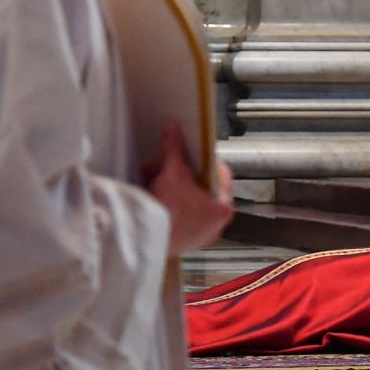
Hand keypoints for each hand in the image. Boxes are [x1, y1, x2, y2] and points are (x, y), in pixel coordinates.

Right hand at [144, 122, 232, 256]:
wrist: (146, 238)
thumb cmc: (169, 210)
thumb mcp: (173, 171)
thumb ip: (174, 148)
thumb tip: (172, 128)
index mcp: (223, 209)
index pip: (222, 177)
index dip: (207, 160)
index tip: (195, 152)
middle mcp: (214, 225)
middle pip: (202, 189)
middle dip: (182, 171)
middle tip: (171, 159)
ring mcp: (197, 235)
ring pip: (186, 201)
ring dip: (168, 183)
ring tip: (151, 169)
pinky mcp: (180, 241)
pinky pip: (175, 214)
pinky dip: (163, 199)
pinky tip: (147, 185)